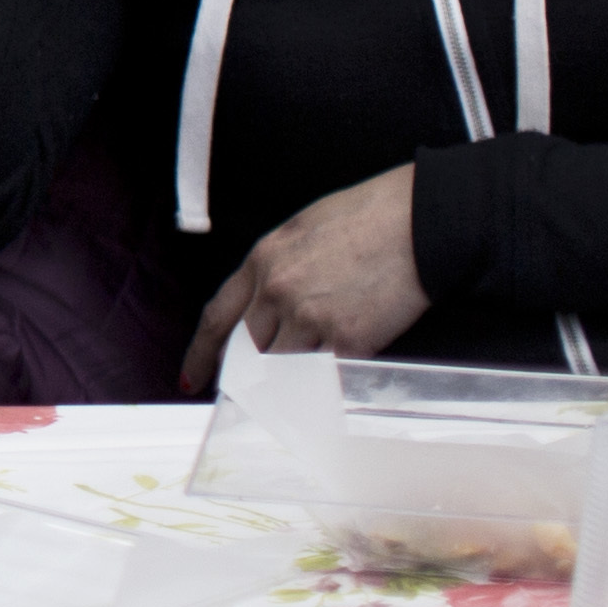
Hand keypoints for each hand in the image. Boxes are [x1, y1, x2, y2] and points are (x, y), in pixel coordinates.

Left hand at [183, 167, 426, 385]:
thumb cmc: (364, 218)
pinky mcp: (349, 340)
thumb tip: (267, 302)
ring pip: (286, 368)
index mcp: (261, 261)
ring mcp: (311, 318)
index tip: (193, 379)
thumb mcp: (300, 232)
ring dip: (292, 377)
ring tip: (306, 376)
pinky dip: (327, 381)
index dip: (202, 354)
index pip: (218, 317)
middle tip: (254, 388)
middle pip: (250, 349)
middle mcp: (278, 292)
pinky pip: (326, 375)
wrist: (415, 223)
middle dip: (251, 371)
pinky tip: (334, 378)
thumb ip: (277, 268)